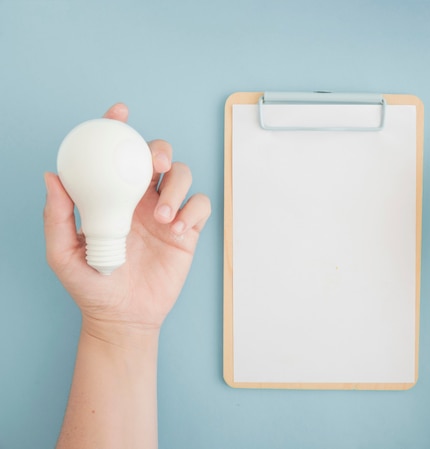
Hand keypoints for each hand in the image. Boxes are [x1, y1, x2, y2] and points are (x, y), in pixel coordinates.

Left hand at [44, 103, 210, 340]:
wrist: (123, 316)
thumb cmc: (91, 286)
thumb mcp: (63, 253)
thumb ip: (56, 217)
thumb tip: (52, 177)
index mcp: (113, 196)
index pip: (118, 155)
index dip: (119, 129)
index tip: (119, 113)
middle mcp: (142, 199)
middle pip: (158, 156)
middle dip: (160, 150)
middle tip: (155, 166)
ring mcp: (167, 213)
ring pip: (183, 175)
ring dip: (177, 187)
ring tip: (163, 217)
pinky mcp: (188, 231)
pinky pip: (200, 205)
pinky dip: (192, 209)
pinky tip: (176, 229)